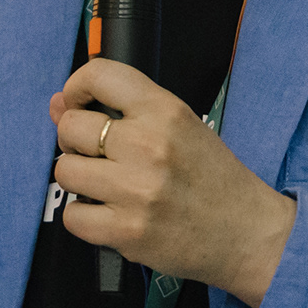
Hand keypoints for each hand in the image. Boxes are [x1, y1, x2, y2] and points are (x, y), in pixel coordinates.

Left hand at [50, 59, 296, 305]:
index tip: (76, 102)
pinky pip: (73, 217)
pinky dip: (84, 217)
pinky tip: (108, 213)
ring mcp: (135, 191)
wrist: (248, 232)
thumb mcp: (180, 127)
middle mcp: (147, 145)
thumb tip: (58, 103)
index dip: (76, 87)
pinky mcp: (127, 232)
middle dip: (75, 141)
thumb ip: (123, 111)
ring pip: (65, 172)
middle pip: (71, 127)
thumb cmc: (214, 178)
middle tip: (96, 153)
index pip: (99, 75)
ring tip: (105, 185)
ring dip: (79, 179)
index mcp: (165, 111)